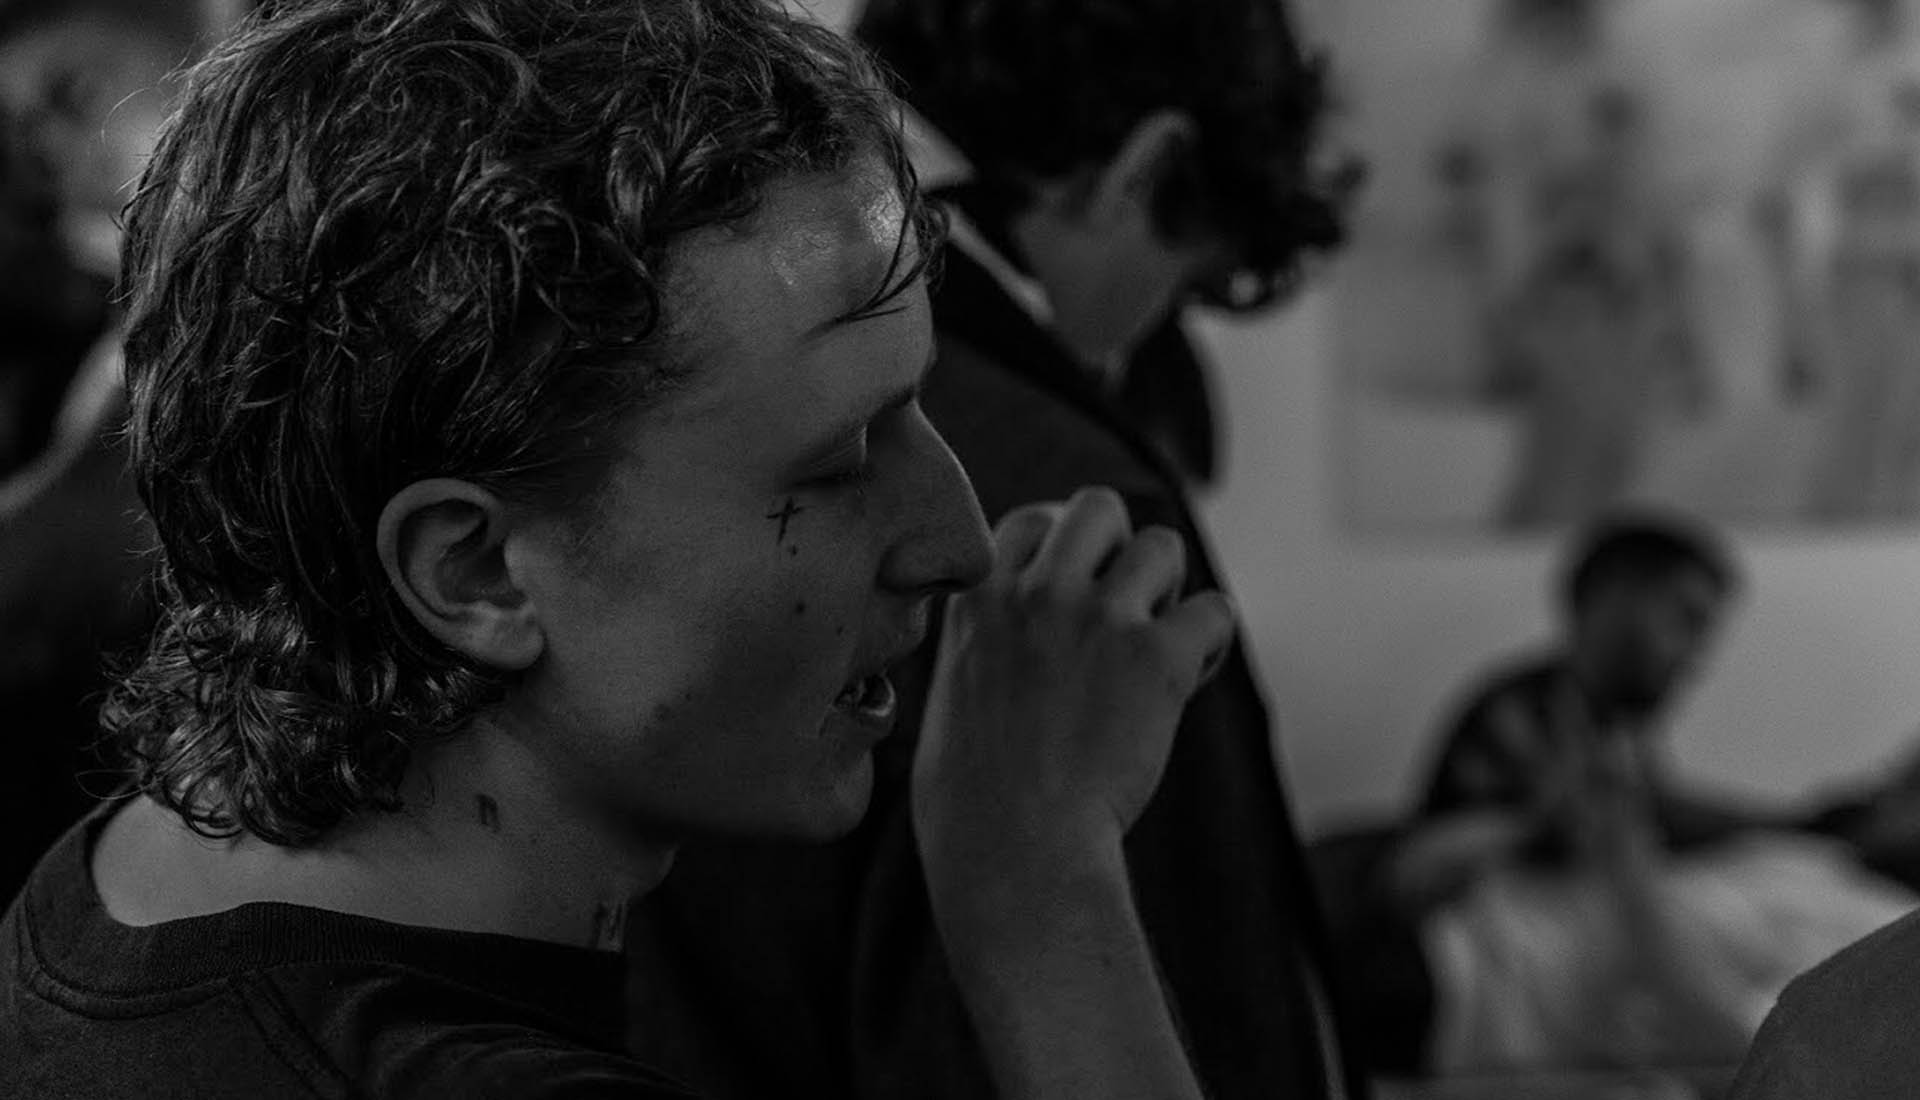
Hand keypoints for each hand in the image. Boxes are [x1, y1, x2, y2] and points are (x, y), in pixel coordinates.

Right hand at [913, 487, 1233, 865]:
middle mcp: (1039, 594)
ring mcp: (1099, 619)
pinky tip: (1188, 681)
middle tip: (1122, 611)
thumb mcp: (949, 698)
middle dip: (1120, 550)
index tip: (1071, 596)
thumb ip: (982, 647)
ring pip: (1163, 544)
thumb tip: (1007, 644)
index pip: (1031, 521)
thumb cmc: (971, 805)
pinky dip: (1209, 644)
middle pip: (1099, 507)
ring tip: (1156, 648)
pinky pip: (1214, 611)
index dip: (1061, 552)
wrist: (1014, 851)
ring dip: (1168, 592)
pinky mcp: (1157, 659)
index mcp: (979, 601)